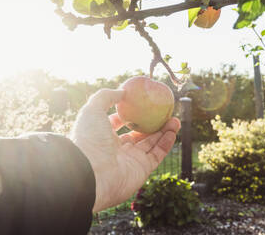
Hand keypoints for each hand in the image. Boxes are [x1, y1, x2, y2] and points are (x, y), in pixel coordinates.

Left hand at [70, 89, 180, 212]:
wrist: (91, 173)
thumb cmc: (89, 139)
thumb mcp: (92, 110)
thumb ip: (105, 96)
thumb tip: (122, 91)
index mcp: (103, 136)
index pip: (118, 124)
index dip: (130, 115)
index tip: (143, 104)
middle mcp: (117, 149)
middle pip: (138, 134)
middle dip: (152, 123)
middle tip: (164, 112)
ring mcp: (130, 160)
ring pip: (151, 143)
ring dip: (164, 132)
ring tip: (175, 119)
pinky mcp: (142, 170)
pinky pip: (157, 154)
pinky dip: (166, 143)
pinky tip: (173, 131)